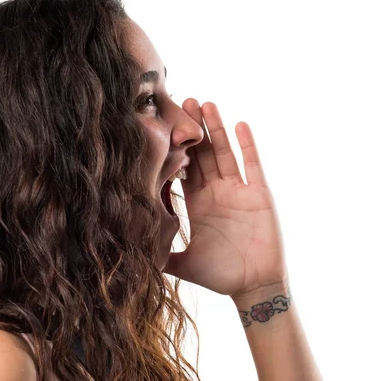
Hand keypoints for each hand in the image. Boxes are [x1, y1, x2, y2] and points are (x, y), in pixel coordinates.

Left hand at [163, 100, 287, 298]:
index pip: (183, 170)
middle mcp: (216, 192)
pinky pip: (252, 165)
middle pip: (201, 154)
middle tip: (181, 101)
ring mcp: (238, 190)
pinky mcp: (258, 194)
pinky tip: (239, 124)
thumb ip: (159, 256)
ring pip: (224, 153)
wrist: (254, 287)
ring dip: (215, 129)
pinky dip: (247, 145)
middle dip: (192, 130)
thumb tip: (130, 256)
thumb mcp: (183, 264)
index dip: (173, 150)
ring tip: (205, 104)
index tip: (161, 128)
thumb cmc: (220, 276)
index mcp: (197, 204)